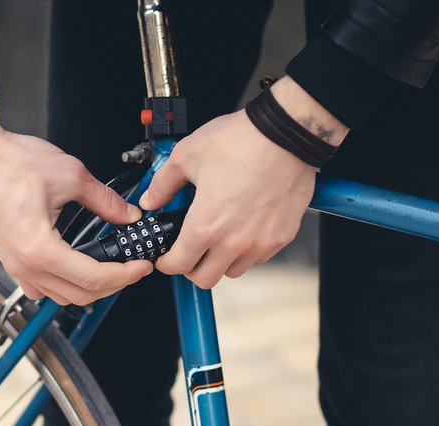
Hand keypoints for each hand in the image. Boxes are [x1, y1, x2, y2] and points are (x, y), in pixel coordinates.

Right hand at [0, 83, 152, 304]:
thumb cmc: (6, 163)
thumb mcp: (70, 175)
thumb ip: (105, 201)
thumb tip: (127, 215)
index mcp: (38, 249)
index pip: (93, 277)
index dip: (125, 275)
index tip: (141, 266)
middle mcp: (23, 265)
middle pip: (79, 294)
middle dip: (112, 284)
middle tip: (133, 268)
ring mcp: (14, 265)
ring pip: (60, 295)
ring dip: (89, 287)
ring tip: (111, 268)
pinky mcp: (10, 259)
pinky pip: (41, 288)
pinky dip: (64, 285)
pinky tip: (77, 269)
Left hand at [139, 76, 347, 287]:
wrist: (286, 133)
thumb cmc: (242, 140)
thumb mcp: (187, 155)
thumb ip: (163, 184)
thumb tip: (152, 199)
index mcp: (207, 225)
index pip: (179, 265)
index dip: (167, 263)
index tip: (167, 258)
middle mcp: (235, 241)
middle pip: (206, 278)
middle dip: (192, 268)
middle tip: (190, 252)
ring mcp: (261, 241)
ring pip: (235, 270)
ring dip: (222, 261)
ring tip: (219, 238)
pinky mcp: (282, 236)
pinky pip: (260, 256)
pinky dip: (248, 250)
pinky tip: (244, 228)